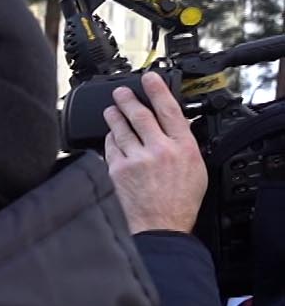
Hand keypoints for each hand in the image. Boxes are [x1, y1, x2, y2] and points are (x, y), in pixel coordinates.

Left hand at [102, 72, 206, 234]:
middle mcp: (158, 150)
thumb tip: (175, 128)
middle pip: (139, 115)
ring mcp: (135, 160)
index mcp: (182, 147)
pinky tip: (109, 136)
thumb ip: (184, 145)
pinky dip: (109, 140)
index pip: (168, 110)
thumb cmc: (179, 202)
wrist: (160, 227)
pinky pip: (110, 148)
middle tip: (120, 92)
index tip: (149, 77)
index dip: (157, 90)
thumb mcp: (195, 168)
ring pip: (121, 129)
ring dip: (114, 116)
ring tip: (110, 109)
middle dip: (127, 99)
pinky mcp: (117, 171)